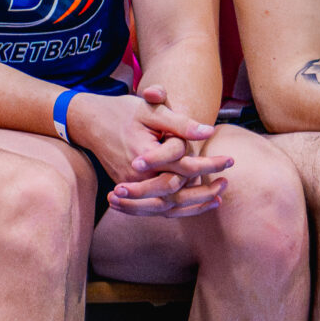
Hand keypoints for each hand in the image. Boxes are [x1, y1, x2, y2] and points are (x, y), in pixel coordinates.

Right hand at [66, 87, 231, 218]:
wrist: (88, 122)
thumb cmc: (122, 112)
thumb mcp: (151, 111)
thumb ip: (180, 123)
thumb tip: (208, 132)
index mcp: (145, 155)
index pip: (185, 166)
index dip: (210, 164)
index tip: (231, 160)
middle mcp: (136, 176)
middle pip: (178, 191)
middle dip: (205, 189)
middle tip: (228, 181)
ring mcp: (131, 186)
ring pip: (167, 206)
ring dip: (194, 203)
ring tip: (217, 196)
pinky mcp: (129, 190)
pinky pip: (155, 208)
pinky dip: (177, 209)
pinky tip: (196, 205)